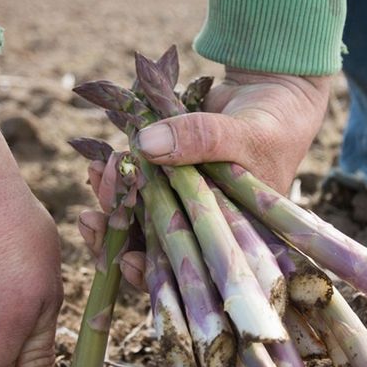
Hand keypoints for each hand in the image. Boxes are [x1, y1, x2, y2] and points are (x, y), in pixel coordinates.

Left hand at [80, 67, 330, 288]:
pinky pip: (135, 184)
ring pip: (138, 217)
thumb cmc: (273, 125)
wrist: (269, 92)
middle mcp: (202, 226)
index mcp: (228, 239)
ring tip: (99, 173)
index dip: (152, 274)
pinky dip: (116, 177)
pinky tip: (98, 164)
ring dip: (112, 203)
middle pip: (152, 249)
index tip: (125, 260)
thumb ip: (201, 138)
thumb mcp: (246, 134)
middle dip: (117, 238)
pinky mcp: (167, 174)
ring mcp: (182, 201)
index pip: (187, 272)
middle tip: (93, 217)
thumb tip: (147, 145)